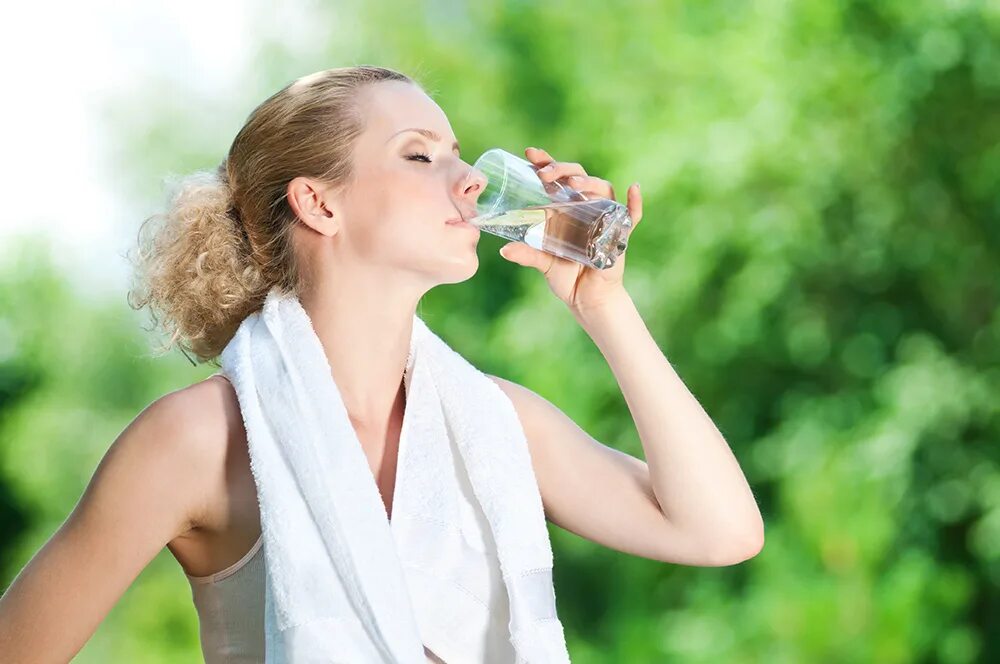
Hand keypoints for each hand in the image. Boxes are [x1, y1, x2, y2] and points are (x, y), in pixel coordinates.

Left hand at [498, 147, 643, 315]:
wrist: (588, 299)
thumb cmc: (567, 277)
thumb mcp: (544, 263)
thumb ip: (527, 254)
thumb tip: (504, 250)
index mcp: (566, 209)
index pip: (557, 178)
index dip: (546, 162)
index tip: (530, 153)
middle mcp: (586, 208)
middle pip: (579, 177)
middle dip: (562, 169)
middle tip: (544, 174)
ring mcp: (605, 218)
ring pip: (602, 189)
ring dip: (589, 182)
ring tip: (573, 184)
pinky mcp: (620, 234)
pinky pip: (633, 215)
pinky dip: (635, 203)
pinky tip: (633, 189)